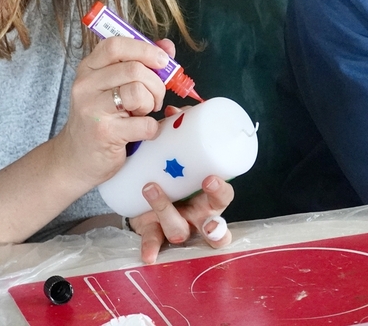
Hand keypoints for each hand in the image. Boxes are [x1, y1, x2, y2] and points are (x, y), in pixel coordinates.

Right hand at [52, 37, 174, 188]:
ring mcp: (93, 109)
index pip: (116, 45)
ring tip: (143, 114)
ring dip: (151, 104)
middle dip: (156, 84)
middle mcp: (86, 85)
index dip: (145, 49)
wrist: (75, 159)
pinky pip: (144, 124)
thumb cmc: (100, 119)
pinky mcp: (104, 133)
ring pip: (139, 92)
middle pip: (135, 69)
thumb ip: (138, 63)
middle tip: (154, 99)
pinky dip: (151, 129)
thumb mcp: (112, 86)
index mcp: (89, 69)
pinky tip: (141, 132)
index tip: (162, 61)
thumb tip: (167, 47)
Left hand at [128, 107, 234, 263]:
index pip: (224, 197)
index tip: (210, 177)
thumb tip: (176, 111)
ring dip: (166, 209)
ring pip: (180, 230)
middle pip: (211, 220)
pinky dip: (152, 248)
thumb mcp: (177, 156)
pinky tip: (148, 256)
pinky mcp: (154, 232)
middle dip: (209, 209)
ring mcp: (177, 226)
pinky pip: (155, 242)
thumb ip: (180, 134)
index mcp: (207, 197)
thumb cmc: (170, 173)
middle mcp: (197, 215)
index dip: (222, 191)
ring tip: (150, 187)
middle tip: (201, 185)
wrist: (143, 195)